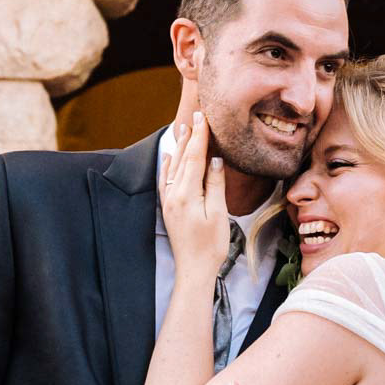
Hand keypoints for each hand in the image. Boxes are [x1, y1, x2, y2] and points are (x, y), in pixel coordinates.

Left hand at [157, 112, 230, 284]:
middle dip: (190, 136)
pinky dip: (168, 165)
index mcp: (187, 195)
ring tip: (184, 128)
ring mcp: (169, 201)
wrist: (193, 269)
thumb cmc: (211, 246)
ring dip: (180, 147)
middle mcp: (174, 195)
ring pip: (174, 167)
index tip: (204, 118)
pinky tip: (170, 156)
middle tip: (195, 115)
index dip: (201, 136)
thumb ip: (215, 185)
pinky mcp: (168, 208)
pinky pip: (166, 180)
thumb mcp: (218, 214)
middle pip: (183, 159)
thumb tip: (214, 160)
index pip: (195, 158)